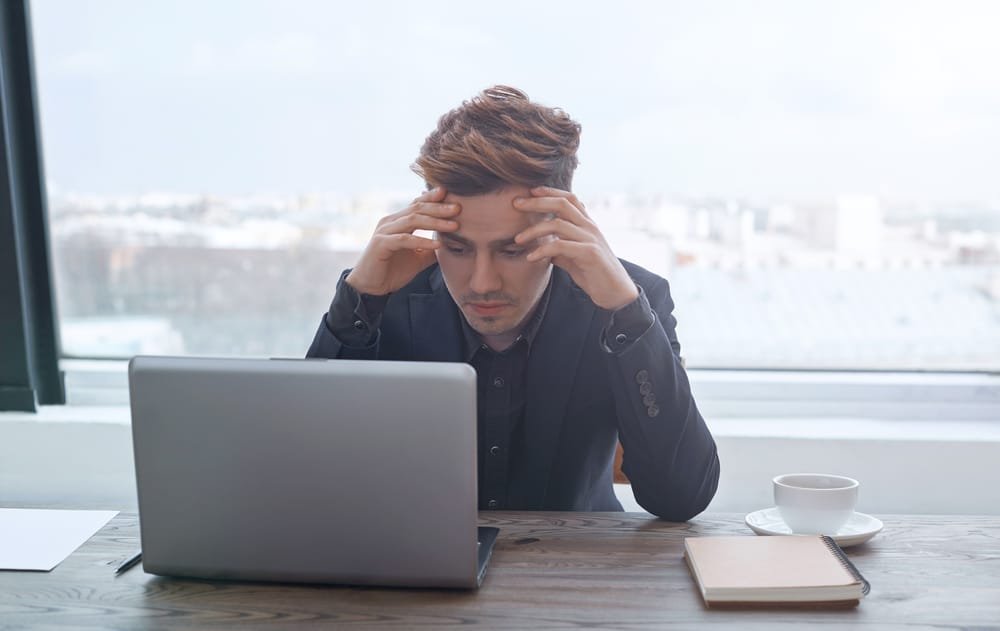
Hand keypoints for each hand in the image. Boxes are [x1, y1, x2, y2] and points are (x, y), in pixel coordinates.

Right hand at [345, 187, 459, 294]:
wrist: (371, 287)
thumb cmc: (392, 271)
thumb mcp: (418, 258)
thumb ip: (432, 248)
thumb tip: (453, 244)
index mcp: (398, 221)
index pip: (418, 204)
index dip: (434, 199)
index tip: (453, 196)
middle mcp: (391, 222)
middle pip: (417, 208)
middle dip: (439, 208)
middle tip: (458, 208)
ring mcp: (385, 231)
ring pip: (412, 220)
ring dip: (435, 222)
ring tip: (454, 225)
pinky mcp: (381, 244)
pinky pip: (405, 239)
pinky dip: (422, 241)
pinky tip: (437, 244)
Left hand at [513, 187, 638, 309]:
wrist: (616, 293)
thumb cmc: (594, 274)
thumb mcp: (573, 258)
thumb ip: (560, 249)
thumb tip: (542, 246)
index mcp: (586, 224)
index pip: (569, 198)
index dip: (549, 192)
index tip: (529, 192)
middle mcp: (590, 227)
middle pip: (562, 204)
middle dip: (537, 202)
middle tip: (516, 204)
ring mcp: (591, 239)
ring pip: (558, 224)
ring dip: (534, 230)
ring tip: (518, 239)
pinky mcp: (590, 254)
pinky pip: (561, 246)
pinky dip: (543, 250)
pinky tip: (531, 257)